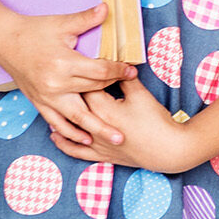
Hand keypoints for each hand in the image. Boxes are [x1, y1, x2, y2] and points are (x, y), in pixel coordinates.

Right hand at [0, 2, 138, 146]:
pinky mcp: (39, 103)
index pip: (99, 71)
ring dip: (98, 129)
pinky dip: (71, 133)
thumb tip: (107, 8)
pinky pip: (57, 123)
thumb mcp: (62, 23)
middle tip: (133, 102)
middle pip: (93, 92)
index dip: (119, 71)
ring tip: (117, 140)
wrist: (5, 42)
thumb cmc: (34, 31)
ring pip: (78, 117)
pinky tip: (86, 140)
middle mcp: (56, 84)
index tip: (132, 71)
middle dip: (114, 95)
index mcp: (64, 63)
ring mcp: (47, 97)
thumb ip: (86, 19)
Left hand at [49, 79, 202, 172]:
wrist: (165, 150)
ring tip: (52, 102)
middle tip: (62, 78)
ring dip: (61, 115)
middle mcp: (93, 126)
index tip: (75, 64)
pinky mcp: (99, 155)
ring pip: (70, 127)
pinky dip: (64, 143)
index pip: (85, 86)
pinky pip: (75, 151)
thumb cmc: (154, 121)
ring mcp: (94, 143)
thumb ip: (126, 78)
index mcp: (103, 108)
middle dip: (69, 91)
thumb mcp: (141, 95)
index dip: (81, 74)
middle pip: (74, 105)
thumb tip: (117, 64)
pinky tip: (55, 135)